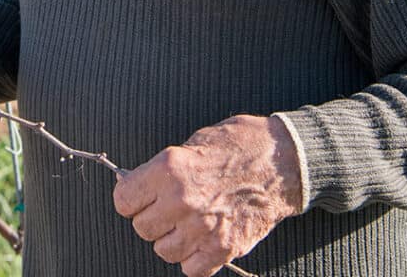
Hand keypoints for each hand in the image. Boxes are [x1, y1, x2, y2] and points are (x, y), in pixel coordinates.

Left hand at [112, 114, 301, 276]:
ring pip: (163, 251)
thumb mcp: (194, 142)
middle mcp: (181, 200)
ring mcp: (203, 228)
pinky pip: (191, 269)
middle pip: (142, 228)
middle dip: (152, 218)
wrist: (282, 161)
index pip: (124, 199)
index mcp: (169, 168)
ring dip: (171, 239)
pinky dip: (193, 258)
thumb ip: (165, 168)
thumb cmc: (238, 144)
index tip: (139, 196)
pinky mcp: (224, 248)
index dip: (131, 198)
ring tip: (186, 222)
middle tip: (167, 208)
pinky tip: (201, 238)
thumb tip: (142, 185)